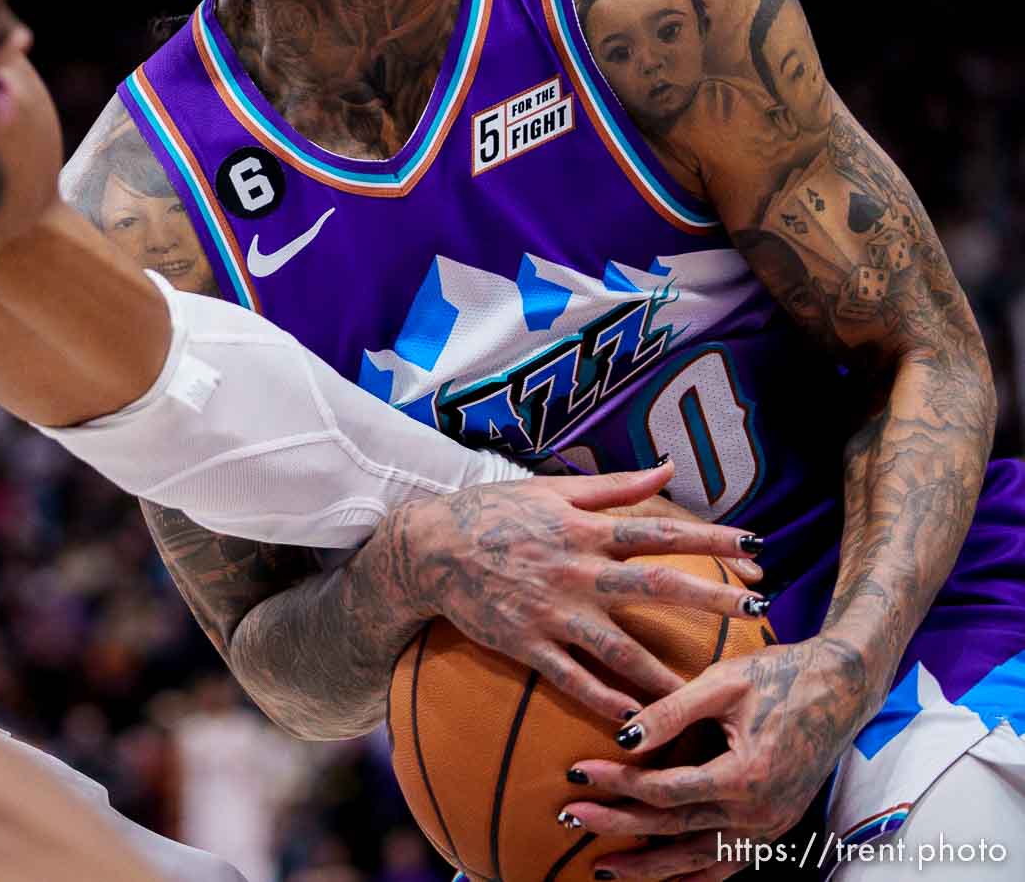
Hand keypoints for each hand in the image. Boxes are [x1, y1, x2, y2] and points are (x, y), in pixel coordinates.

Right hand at [389, 462, 767, 722]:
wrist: (429, 549)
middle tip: (759, 610)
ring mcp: (551, 610)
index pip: (660, 531)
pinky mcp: (526, 643)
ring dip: (665, 669)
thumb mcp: (552, 489)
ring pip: (618, 645)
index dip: (712, 538)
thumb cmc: (492, 513)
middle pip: (654, 584)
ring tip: (708, 690)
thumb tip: (669, 467)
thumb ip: (615, 486)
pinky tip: (637, 720)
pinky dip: (605, 699)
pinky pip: (572, 678)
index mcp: (584, 529)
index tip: (757, 547)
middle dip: (711, 597)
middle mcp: (575, 569)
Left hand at [561, 635, 869, 879]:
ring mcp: (771, 826)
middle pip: (674, 829)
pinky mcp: (777, 827)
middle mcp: (761, 812)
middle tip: (568, 817)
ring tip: (604, 868)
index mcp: (747, 775)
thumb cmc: (781, 675)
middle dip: (616, 825)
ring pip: (700, 860)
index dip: (616, 784)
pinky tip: (664, 879)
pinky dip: (694, 876)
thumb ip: (670, 712)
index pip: (665, 791)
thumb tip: (621, 736)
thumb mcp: (722, 683)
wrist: (842, 688)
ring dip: (650, 868)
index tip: (575, 773)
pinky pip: (730, 864)